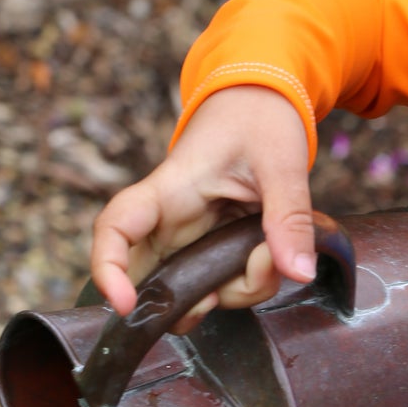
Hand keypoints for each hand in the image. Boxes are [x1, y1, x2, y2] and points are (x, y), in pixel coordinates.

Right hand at [89, 84, 316, 326]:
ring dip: (238, 290)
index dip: (107, 270)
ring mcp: (190, 240)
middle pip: (152, 281)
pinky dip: (250, 284)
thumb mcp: (281, 164)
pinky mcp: (212, 250)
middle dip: (192, 303)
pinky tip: (273, 256)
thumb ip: (289, 218)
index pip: (116, 229)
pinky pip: (223, 286)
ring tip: (274, 252)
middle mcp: (170, 222)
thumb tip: (300, 273)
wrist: (265, 102)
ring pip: (194, 293)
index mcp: (170, 190)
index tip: (124, 305)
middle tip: (242, 279)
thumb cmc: (260, 121)